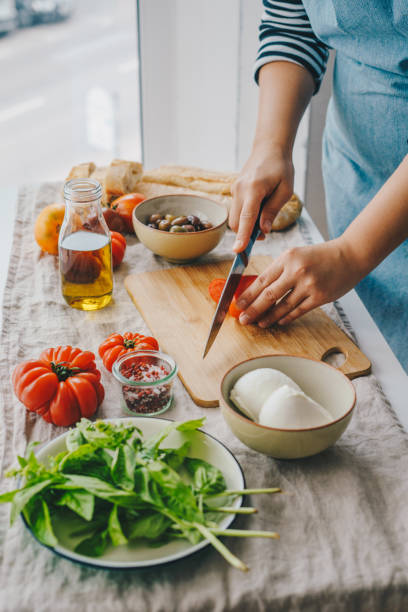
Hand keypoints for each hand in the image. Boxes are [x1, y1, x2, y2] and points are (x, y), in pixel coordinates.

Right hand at [229, 143, 293, 251]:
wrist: (269, 148)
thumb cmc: (281, 168)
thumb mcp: (285, 190)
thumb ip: (272, 211)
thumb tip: (263, 231)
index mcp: (253, 189)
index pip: (246, 218)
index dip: (242, 236)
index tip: (238, 251)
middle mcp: (239, 190)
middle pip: (236, 222)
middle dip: (246, 234)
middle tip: (264, 235)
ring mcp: (234, 190)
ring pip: (235, 218)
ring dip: (246, 226)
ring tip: (263, 221)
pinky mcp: (234, 191)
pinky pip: (237, 211)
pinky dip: (245, 217)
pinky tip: (258, 211)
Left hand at [235, 239, 362, 326]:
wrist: (350, 255)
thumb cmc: (320, 256)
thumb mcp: (296, 255)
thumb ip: (279, 270)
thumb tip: (258, 290)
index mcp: (287, 258)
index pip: (262, 280)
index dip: (248, 295)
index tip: (238, 304)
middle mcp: (297, 271)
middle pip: (268, 295)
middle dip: (253, 310)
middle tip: (243, 319)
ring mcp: (309, 285)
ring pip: (283, 306)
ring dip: (269, 317)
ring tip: (259, 323)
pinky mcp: (320, 297)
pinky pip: (298, 311)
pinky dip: (286, 318)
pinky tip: (278, 321)